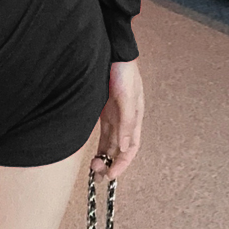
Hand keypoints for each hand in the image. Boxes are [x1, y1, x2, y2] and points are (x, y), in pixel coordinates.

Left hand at [89, 57, 144, 183]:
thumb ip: (127, 123)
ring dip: (103, 157)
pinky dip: (99, 145)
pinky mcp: (103, 110)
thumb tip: (124, 147)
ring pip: (109, 143)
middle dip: (110, 164)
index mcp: (135, 120)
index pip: (130, 149)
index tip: (111, 175)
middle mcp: (125, 121)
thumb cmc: (124, 72)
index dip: (122, 164)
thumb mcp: (127, 97)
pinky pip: (103, 133)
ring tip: (93, 170)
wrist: (114, 53)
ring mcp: (114, 116)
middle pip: (118, 149)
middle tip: (97, 176)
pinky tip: (93, 154)